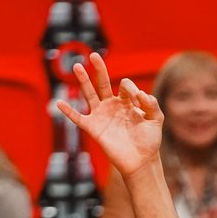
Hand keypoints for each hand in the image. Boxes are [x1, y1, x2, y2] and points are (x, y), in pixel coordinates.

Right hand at [58, 52, 163, 179]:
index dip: (131, 90)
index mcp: (127, 102)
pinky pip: (78, 118)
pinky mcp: (94, 128)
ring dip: (83, 81)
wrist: (141, 162)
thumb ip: (152, 104)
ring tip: (77, 66)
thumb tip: (140, 93)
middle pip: (103, 83)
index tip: (137, 100)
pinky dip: (68, 111)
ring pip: (89, 94)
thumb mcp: (156, 120)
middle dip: (99, 69)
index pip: (125, 85)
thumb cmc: (149, 141)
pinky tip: (60, 103)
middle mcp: (112, 106)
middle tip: (94, 55)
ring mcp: (102, 116)